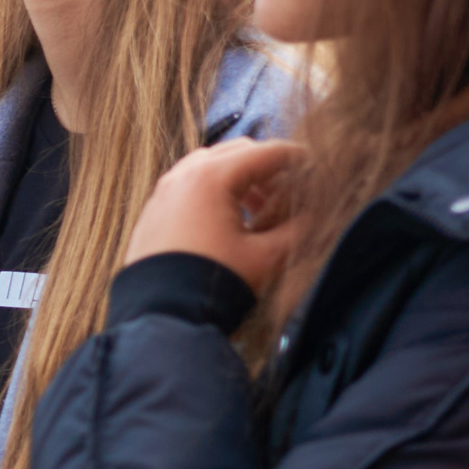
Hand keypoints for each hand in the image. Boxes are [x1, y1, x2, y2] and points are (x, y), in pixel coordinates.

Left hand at [124, 138, 307, 293]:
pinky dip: (212, 191)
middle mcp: (182, 176)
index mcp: (211, 177)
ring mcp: (163, 192)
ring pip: (208, 167)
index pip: (264, 153)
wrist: (162, 315)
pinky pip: (188, 186)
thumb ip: (296, 228)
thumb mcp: (266, 256)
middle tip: (288, 189)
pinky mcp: (153, 211)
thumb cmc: (214, 282)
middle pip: (235, 152)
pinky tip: (228, 219)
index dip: (295, 157)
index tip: (314, 165)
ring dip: (238, 178)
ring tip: (259, 208)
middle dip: (265, 166)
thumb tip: (314, 213)